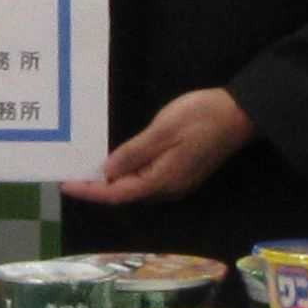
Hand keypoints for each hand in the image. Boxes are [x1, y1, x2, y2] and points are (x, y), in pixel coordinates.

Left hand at [67, 85, 251, 206]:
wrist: (241, 113)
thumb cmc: (201, 117)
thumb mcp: (163, 130)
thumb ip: (134, 153)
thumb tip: (108, 174)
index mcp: (162, 180)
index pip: (117, 193)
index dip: (90, 191)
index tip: (66, 185)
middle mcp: (168, 188)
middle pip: (126, 194)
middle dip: (98, 188)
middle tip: (71, 174)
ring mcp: (177, 182)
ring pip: (137, 187)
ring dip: (112, 181)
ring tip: (87, 168)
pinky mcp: (183, 172)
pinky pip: (148, 178)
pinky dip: (128, 173)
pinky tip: (117, 162)